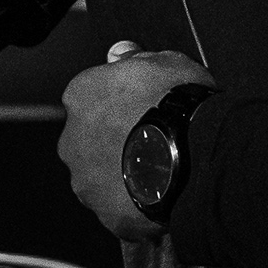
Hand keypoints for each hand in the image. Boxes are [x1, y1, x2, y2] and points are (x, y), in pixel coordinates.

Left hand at [59, 41, 208, 242]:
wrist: (194, 156)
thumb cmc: (179, 106)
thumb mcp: (166, 62)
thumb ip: (136, 58)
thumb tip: (121, 53)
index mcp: (81, 96)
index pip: (91, 98)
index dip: (119, 104)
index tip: (141, 110)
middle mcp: (73, 140)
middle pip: (90, 140)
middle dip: (114, 142)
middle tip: (151, 142)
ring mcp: (87, 181)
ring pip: (101, 178)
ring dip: (122, 174)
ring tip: (160, 173)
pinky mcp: (107, 214)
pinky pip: (120, 209)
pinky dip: (136, 205)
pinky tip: (162, 196)